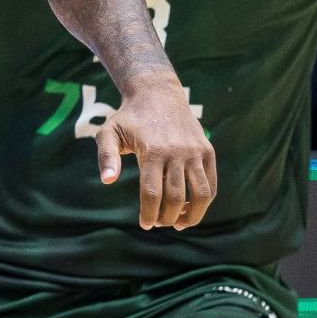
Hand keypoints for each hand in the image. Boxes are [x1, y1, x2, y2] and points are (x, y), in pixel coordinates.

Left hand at [94, 81, 215, 229]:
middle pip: (176, 198)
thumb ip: (106, 156)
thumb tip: (107, 181)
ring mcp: (195, 151)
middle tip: (158, 223)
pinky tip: (191, 209)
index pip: (153, 193)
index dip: (149, 214)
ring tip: (178, 223)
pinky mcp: (207, 150)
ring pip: (201, 194)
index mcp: (152, 150)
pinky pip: (211, 183)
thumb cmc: (129, 117)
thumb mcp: (109, 132)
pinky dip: (204, 201)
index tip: (145, 224)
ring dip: (191, 215)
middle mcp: (177, 152)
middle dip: (166, 217)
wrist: (158, 93)